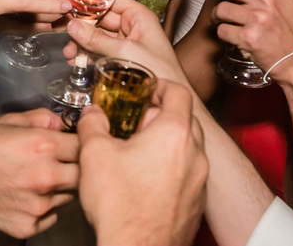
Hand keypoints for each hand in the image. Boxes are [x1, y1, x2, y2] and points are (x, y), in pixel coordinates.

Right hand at [0, 108, 78, 237]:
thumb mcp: (7, 121)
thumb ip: (41, 119)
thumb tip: (63, 122)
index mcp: (42, 146)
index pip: (85, 144)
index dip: (81, 142)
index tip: (75, 142)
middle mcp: (44, 177)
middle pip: (84, 174)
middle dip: (76, 166)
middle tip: (60, 161)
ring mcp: (38, 205)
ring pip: (69, 196)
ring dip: (61, 186)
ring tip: (37, 177)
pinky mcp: (29, 225)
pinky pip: (52, 215)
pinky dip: (46, 206)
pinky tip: (27, 195)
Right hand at [64, 0, 190, 86]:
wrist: (169, 101)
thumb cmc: (159, 72)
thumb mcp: (125, 52)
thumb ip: (97, 39)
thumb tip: (73, 26)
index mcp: (139, 16)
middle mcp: (133, 26)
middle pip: (101, 17)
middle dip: (82, 24)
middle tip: (63, 30)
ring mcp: (127, 42)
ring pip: (99, 35)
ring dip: (82, 42)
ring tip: (69, 53)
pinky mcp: (122, 58)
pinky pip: (101, 50)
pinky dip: (88, 54)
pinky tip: (76, 61)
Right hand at [78, 81, 207, 245]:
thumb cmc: (121, 206)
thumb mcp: (94, 153)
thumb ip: (92, 124)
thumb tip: (92, 114)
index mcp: (174, 133)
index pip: (179, 92)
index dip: (160, 86)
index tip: (146, 91)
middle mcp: (195, 154)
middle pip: (186, 119)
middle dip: (162, 116)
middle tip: (137, 123)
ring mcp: (200, 180)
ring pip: (189, 148)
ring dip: (168, 144)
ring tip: (139, 153)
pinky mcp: (197, 203)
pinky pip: (189, 174)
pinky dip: (173, 169)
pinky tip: (147, 180)